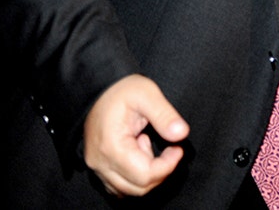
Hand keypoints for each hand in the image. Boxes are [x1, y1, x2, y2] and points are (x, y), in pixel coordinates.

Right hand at [83, 75, 189, 196]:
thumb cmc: (121, 89)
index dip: (168, 165)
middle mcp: (100, 162)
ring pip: (128, 190)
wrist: (98, 88)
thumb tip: (181, 134)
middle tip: (168, 147)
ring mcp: (97, 166)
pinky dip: (134, 176)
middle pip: (138, 188)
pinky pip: (118, 185)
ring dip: (147, 173)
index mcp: (111, 147)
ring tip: (147, 143)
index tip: (178, 148)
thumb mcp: (147, 94)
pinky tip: (139, 151)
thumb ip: (164, 115)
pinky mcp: (99, 165)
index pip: (145, 175)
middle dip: (160, 171)